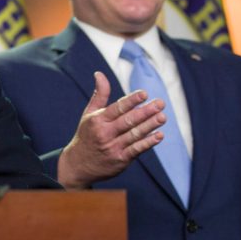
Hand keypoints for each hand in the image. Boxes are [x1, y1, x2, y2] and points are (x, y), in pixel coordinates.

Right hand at [58, 71, 165, 189]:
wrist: (78, 165)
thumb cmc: (87, 135)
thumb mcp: (89, 114)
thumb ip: (99, 95)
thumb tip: (99, 74)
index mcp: (97, 120)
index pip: (117, 108)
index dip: (131, 100)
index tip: (144, 93)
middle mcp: (105, 133)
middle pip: (128, 121)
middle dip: (145, 112)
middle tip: (160, 103)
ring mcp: (113, 147)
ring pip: (134, 134)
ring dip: (150, 125)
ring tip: (162, 117)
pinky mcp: (120, 160)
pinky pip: (136, 150)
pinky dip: (148, 143)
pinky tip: (159, 135)